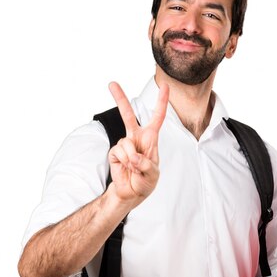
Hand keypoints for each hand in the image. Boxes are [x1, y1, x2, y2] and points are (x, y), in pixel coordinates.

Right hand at [107, 81, 168, 205]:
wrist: (131, 192)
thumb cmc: (146, 181)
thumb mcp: (153, 174)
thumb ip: (146, 164)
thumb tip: (133, 156)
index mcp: (150, 138)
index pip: (158, 117)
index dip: (162, 102)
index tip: (165, 86)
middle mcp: (136, 138)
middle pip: (128, 115)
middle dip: (120, 99)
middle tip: (111, 84)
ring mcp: (124, 144)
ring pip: (126, 143)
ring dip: (132, 159)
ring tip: (134, 168)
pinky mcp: (114, 152)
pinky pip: (119, 152)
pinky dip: (125, 162)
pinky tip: (127, 168)